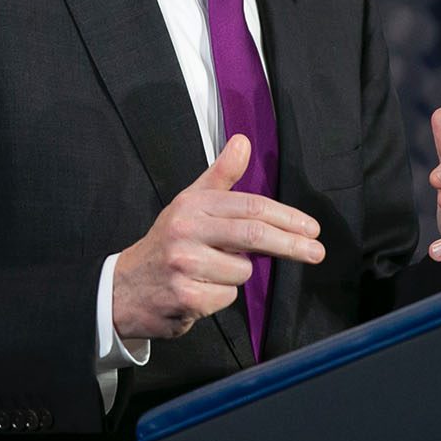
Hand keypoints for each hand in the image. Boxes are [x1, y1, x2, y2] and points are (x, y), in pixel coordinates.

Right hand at [111, 134, 324, 339]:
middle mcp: (187, 230)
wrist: (123, 287)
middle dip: (291, 244)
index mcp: (193, 204)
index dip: (286, 217)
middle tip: (316, 251)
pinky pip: (227, 298)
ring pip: (243, 271)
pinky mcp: (185, 296)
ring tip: (211, 271)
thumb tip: (243, 141)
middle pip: (253, 235)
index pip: (250, 206)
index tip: (311, 228)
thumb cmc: (166, 242)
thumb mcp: (189, 203)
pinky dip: (221, 297)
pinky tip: (200, 290)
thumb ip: (221, 175)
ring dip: (237, 275)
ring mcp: (185, 264)